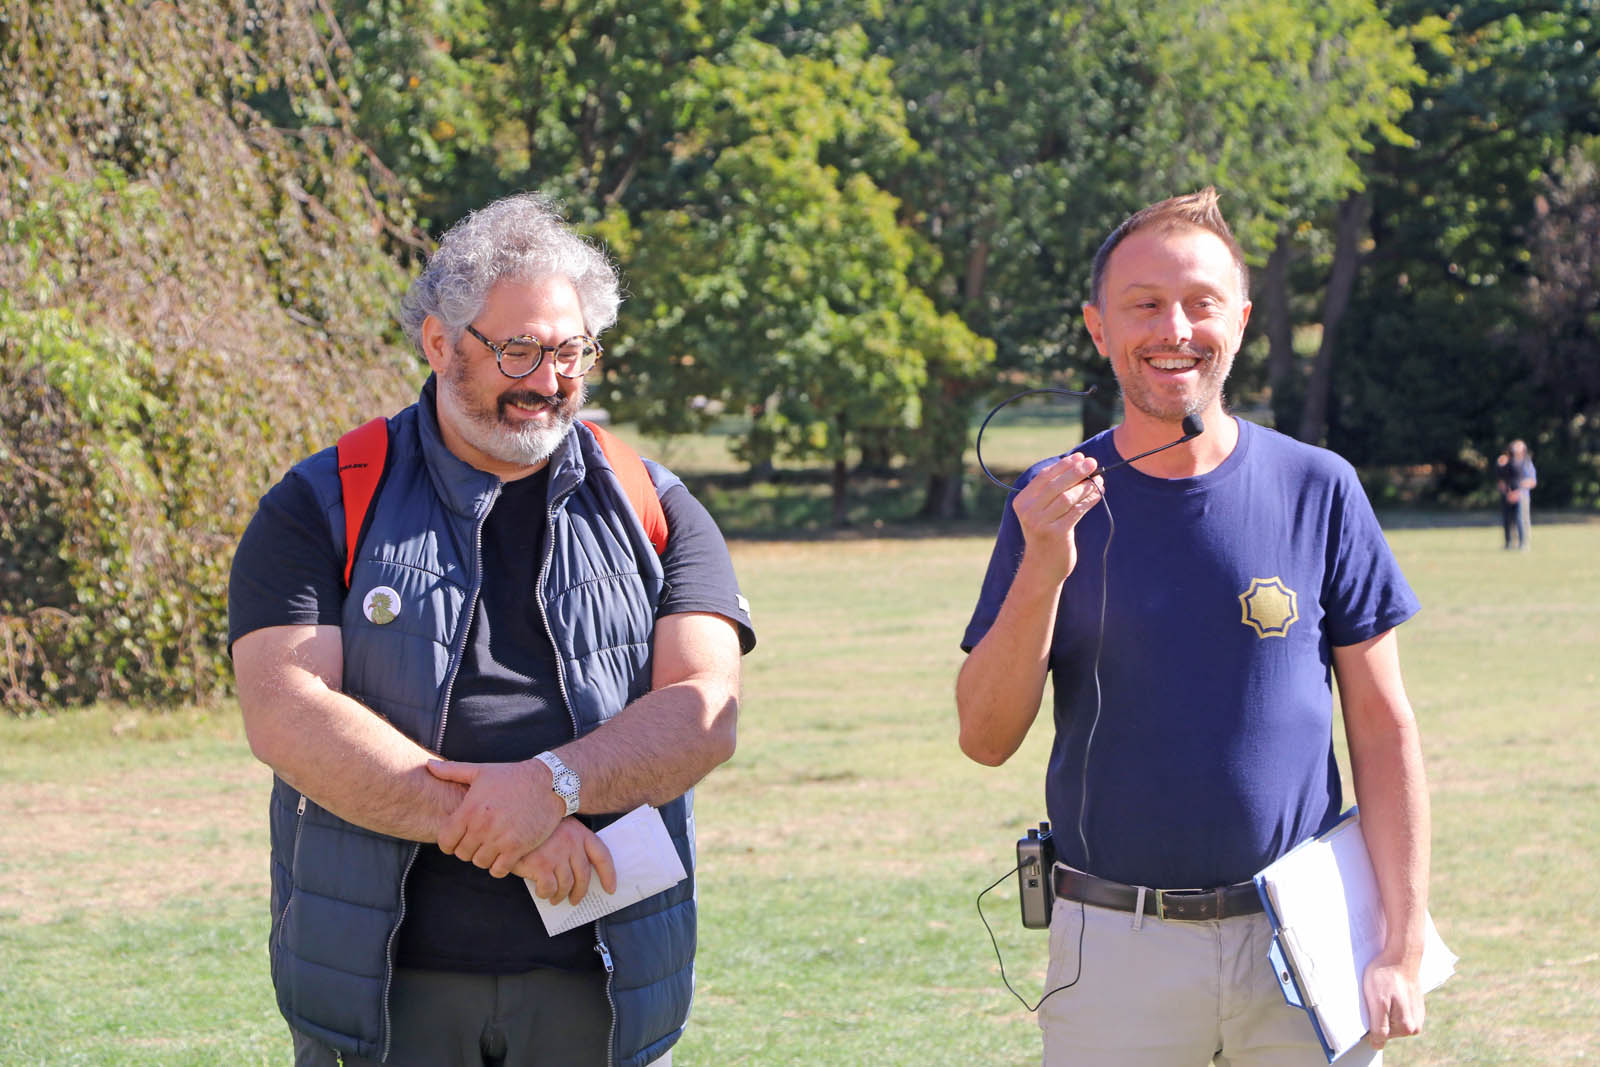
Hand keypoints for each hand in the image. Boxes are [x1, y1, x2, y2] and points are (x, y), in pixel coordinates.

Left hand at [427, 758, 563, 877]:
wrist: (549, 783)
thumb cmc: (512, 776)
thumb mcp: (481, 771)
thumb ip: (452, 771)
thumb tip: (427, 765)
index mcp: (470, 809)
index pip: (445, 841)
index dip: (448, 842)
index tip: (457, 838)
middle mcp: (483, 826)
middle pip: (462, 854)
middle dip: (466, 849)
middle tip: (475, 842)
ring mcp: (500, 839)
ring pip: (479, 863)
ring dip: (482, 858)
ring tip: (489, 847)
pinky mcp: (518, 848)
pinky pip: (498, 870)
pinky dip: (497, 866)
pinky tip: (502, 855)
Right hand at [512, 818, 618, 904]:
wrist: (512, 820)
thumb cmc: (536, 827)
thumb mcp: (560, 828)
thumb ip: (572, 845)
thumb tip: (579, 874)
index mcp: (580, 833)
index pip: (602, 856)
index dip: (608, 874)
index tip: (610, 889)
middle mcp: (571, 844)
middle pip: (583, 876)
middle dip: (580, 892)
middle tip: (575, 900)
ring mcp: (556, 854)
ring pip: (566, 885)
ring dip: (561, 896)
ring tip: (555, 898)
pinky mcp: (540, 865)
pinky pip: (548, 888)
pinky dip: (546, 893)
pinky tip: (542, 892)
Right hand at [1011, 453, 1104, 583]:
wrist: (1041, 567)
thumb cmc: (1045, 535)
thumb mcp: (1040, 512)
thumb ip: (1052, 492)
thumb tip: (1078, 467)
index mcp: (1021, 502)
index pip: (1044, 477)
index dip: (1063, 465)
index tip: (1079, 456)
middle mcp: (1028, 512)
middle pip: (1056, 485)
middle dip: (1076, 472)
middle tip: (1092, 462)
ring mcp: (1040, 523)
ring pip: (1068, 498)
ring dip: (1086, 486)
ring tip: (1099, 480)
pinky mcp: (1056, 534)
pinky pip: (1076, 512)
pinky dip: (1089, 500)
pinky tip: (1099, 493)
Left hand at [1361, 956, 1424, 1049]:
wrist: (1401, 955)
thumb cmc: (1387, 976)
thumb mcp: (1378, 1003)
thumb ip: (1379, 1027)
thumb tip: (1377, 1045)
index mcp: (1407, 1028)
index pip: (1378, 1036)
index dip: (1368, 1022)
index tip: (1367, 1007)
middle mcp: (1415, 1025)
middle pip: (1386, 1028)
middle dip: (1376, 1015)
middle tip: (1375, 997)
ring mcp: (1416, 1015)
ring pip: (1390, 1018)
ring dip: (1383, 1008)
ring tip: (1382, 992)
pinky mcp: (1414, 1005)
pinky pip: (1397, 1009)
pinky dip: (1389, 1001)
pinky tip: (1388, 990)